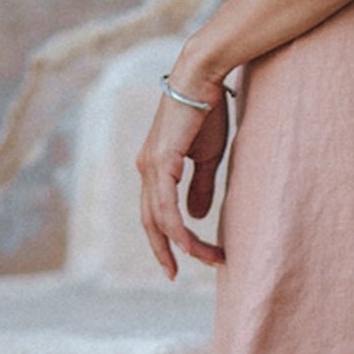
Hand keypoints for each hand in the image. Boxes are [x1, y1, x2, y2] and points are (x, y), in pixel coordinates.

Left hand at [135, 85, 229, 278]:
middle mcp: (146, 170)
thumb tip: (196, 216)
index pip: (156, 212)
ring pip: (159, 219)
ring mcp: (150, 167)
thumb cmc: (206, 112)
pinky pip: (165, 207)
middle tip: (177, 274)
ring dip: (181, 244)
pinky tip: (191, 243)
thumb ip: (200, 186)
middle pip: (151, 222)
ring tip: (205, 259)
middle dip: (166, 250)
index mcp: (155, 167)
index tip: (183, 258)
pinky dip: (177, 228)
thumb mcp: (206, 156)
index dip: (165, 238)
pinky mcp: (160, 163)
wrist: (201, 79)